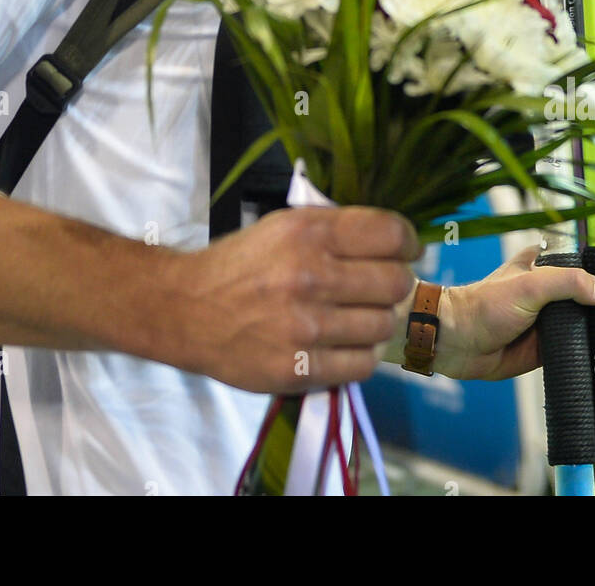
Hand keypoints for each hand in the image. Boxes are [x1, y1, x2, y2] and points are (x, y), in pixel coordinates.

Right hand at [183, 206, 419, 394]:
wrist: (186, 309)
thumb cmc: (241, 263)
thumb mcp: (284, 226)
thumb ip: (336, 229)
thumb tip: (395, 241)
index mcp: (309, 232)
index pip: (390, 234)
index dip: (407, 243)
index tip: (405, 251)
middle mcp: (311, 276)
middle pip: (395, 282)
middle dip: (393, 283)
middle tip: (377, 287)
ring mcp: (306, 327)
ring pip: (383, 325)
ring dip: (376, 321)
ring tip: (355, 316)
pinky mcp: (299, 368)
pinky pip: (363, 364)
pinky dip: (361, 354)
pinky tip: (345, 343)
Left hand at [431, 244, 594, 380]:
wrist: (457, 343)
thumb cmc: (484, 306)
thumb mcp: (529, 286)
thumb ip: (568, 284)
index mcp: (544, 265)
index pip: (582, 262)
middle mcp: (549, 291)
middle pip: (588, 296)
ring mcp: (549, 320)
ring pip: (584, 325)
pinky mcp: (547, 347)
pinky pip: (575, 350)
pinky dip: (587, 355)